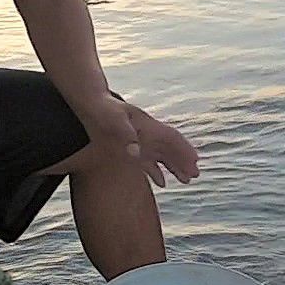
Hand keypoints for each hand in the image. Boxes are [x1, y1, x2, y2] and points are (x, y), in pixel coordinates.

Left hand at [77, 97, 200, 188]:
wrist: (89, 101)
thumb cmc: (102, 109)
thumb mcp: (113, 119)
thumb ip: (125, 133)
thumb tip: (135, 152)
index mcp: (147, 125)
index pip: (171, 138)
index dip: (183, 149)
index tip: (195, 161)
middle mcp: (147, 132)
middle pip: (170, 148)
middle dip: (183, 161)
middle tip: (195, 175)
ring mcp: (139, 138)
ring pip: (161, 155)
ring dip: (174, 167)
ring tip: (185, 180)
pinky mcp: (128, 145)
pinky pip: (148, 160)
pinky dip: (156, 171)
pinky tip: (161, 182)